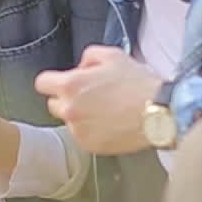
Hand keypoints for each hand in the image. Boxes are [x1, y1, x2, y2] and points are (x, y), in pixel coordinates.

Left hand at [34, 45, 160, 153]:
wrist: (160, 112)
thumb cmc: (138, 83)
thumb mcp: (113, 55)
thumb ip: (89, 57)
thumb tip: (81, 66)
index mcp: (71, 85)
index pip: (42, 84)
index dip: (53, 81)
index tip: (61, 83)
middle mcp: (70, 109)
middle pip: (54, 104)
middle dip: (67, 99)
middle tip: (90, 96)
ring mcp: (79, 130)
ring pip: (69, 121)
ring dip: (80, 116)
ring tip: (105, 111)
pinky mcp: (91, 146)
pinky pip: (82, 136)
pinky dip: (91, 131)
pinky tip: (110, 123)